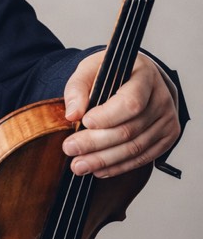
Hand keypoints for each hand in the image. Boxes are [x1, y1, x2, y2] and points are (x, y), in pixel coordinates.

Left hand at [62, 53, 179, 177]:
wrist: (137, 78)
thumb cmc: (112, 72)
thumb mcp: (91, 69)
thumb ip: (78, 88)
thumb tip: (72, 114)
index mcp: (145, 75)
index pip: (131, 102)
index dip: (107, 116)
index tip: (84, 122)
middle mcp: (161, 98)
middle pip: (129, 129)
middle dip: (96, 142)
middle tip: (70, 149)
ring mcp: (167, 119)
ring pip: (135, 147)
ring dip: (104, 160)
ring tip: (79, 165)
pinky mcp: (167, 136)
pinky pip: (143, 157)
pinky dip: (119, 166)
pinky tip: (98, 169)